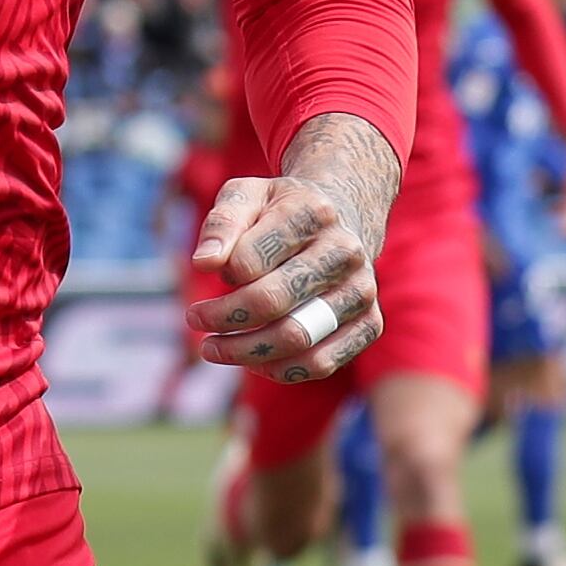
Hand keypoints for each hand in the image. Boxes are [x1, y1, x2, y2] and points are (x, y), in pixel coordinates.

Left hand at [187, 176, 383, 383]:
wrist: (342, 217)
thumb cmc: (281, 211)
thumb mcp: (247, 195)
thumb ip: (222, 222)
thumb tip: (204, 262)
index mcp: (313, 212)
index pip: (250, 259)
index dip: (222, 272)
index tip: (208, 270)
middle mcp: (345, 252)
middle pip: (272, 301)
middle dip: (224, 318)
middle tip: (195, 320)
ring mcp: (362, 290)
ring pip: (297, 338)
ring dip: (244, 352)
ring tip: (212, 348)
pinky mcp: (370, 323)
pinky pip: (322, 363)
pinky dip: (280, 370)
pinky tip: (253, 361)